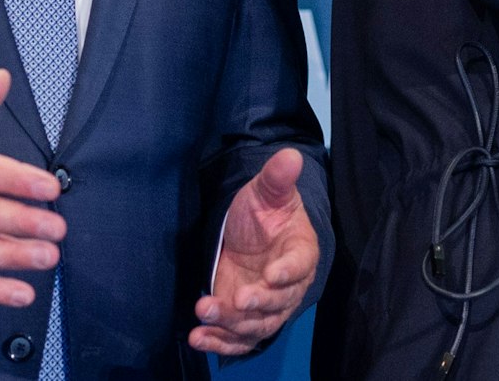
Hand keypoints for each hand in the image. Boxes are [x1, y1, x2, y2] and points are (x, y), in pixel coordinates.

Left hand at [189, 148, 319, 356]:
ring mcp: (266, 306)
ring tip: (204, 312)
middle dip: (256, 303)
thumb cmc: (264, 212)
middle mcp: (287, 286)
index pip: (299, 265)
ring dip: (231, 324)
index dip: (287, 272)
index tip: (271, 274)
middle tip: (236, 298)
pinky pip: (238, 339)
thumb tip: (290, 155)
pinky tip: (198, 338)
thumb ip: (277, 178)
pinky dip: (219, 342)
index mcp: (300, 252)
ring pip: (256, 325)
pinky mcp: (244, 319)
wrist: (249, 235)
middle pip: (278, 303)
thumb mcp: (266, 191)